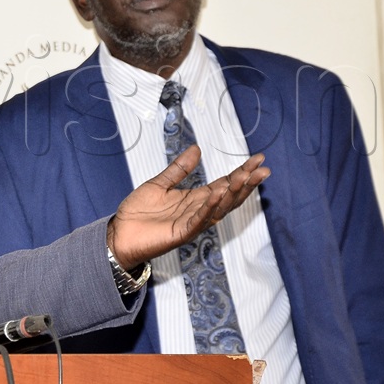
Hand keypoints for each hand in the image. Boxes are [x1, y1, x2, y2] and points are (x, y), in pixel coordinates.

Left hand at [107, 145, 268, 268]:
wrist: (119, 234)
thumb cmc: (137, 214)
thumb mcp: (159, 184)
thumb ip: (179, 168)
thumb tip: (196, 149)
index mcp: (194, 199)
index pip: (224, 184)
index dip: (241, 172)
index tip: (257, 159)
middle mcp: (197, 210)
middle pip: (228, 196)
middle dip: (246, 182)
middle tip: (263, 169)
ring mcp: (191, 223)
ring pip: (219, 207)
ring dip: (233, 193)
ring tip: (246, 177)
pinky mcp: (181, 233)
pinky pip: (199, 220)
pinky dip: (209, 207)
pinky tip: (218, 194)